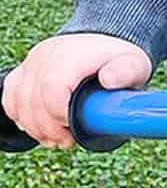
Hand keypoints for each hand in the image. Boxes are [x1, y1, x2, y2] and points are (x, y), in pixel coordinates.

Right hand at [1, 34, 152, 148]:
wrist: (104, 45)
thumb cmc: (119, 59)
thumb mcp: (134, 64)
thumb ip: (127, 72)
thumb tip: (109, 81)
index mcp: (73, 55)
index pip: (52, 88)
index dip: (58, 116)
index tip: (73, 132)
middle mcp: (47, 55)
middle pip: (32, 99)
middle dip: (46, 128)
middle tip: (66, 142)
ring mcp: (32, 62)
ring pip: (18, 100)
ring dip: (33, 126)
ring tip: (55, 139)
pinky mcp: (24, 70)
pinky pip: (11, 97)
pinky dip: (21, 116)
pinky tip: (38, 128)